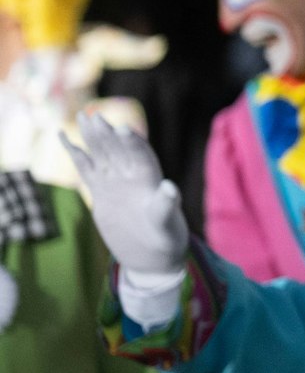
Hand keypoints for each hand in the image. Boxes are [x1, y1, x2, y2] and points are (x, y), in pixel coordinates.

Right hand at [61, 114, 188, 280]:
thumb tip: (170, 188)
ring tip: (83, 116)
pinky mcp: (101, 192)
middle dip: (108, 134)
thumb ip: (166, 206)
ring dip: (93, 137)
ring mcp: (116, 183)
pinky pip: (87, 168)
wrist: (151, 256)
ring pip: (102, 154)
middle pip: (119, 150)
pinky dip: (76, 154)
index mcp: (151, 181)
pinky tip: (65, 138)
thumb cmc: (166, 240)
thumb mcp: (167, 225)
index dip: (133, 143)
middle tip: (95, 116)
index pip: (141, 157)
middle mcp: (133, 177)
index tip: (123, 129)